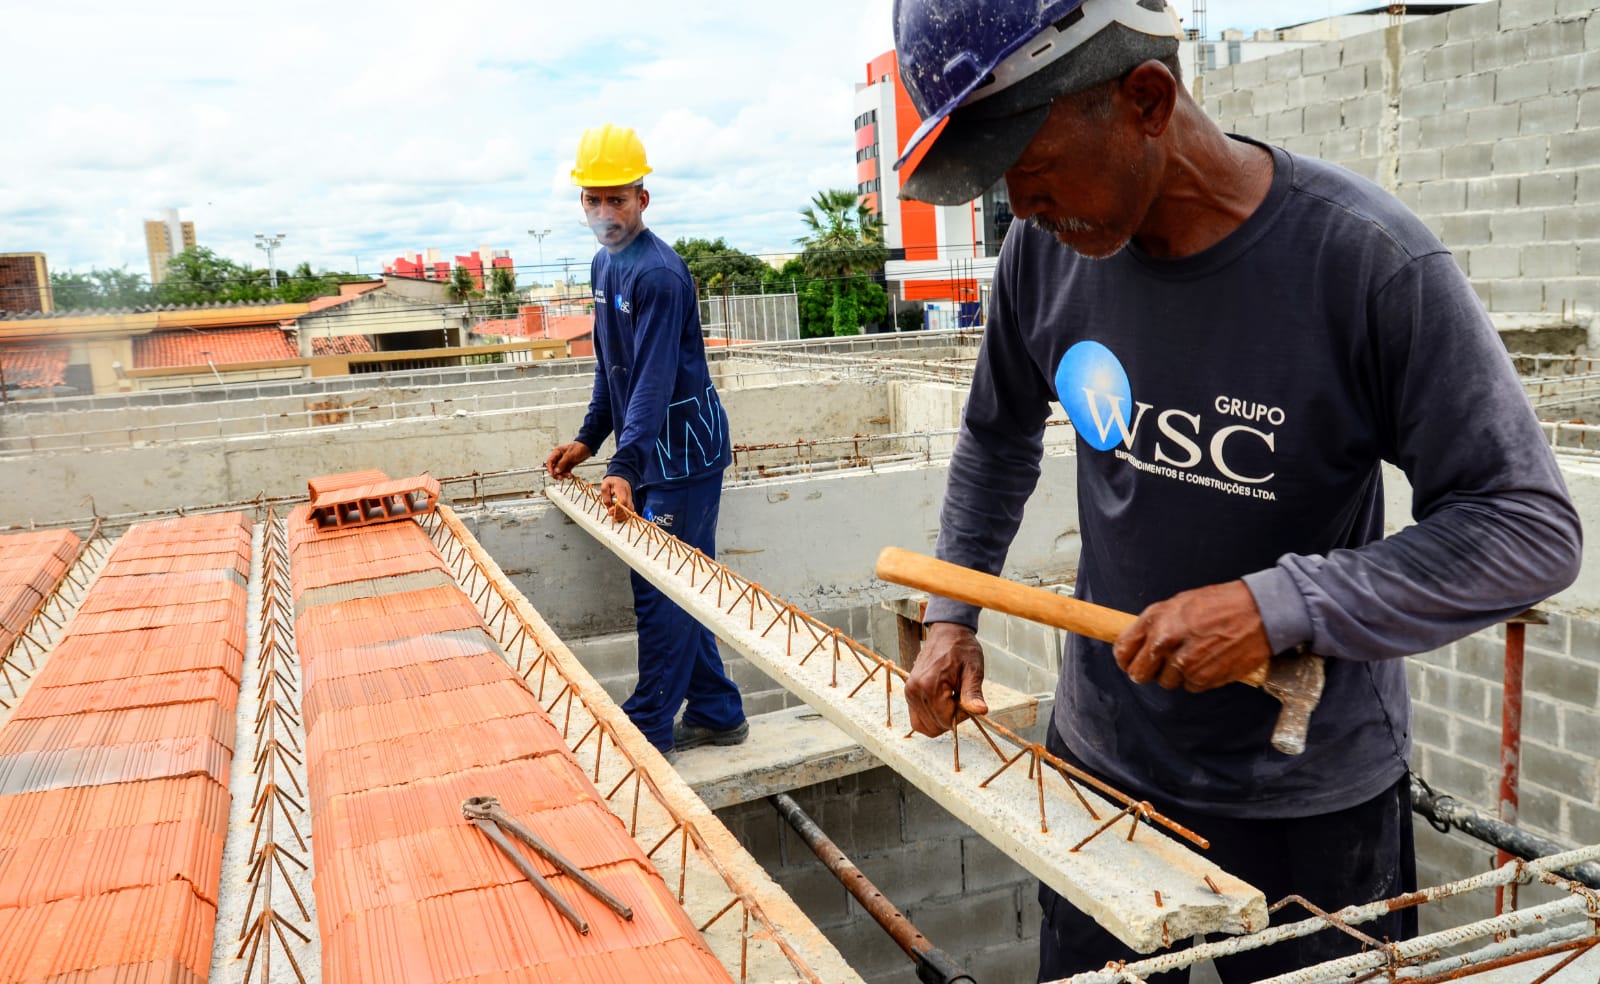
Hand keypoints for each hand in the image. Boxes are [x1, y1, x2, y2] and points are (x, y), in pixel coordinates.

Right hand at [546, 441, 592, 479]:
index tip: (553, 475)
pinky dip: (568, 474)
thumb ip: (562, 463)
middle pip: (554, 468)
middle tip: (561, 478)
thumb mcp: (570, 455)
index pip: (550, 461)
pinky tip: (571, 476)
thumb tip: (556, 471)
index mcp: (557, 452)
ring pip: (560, 471)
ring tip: (569, 476)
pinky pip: (566, 471)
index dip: (550, 469)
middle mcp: (559, 457)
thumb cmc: (579, 447)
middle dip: (557, 474)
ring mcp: (564, 462)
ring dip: (564, 475)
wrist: (588, 447)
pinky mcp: (569, 465)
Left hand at [599, 475, 633, 521]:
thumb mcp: (605, 485)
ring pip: (630, 511)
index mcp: (622, 489)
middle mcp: (628, 495)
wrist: (620, 478)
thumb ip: (605, 495)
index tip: (609, 511)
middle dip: (618, 513)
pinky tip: (618, 518)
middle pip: (627, 507)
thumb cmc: (612, 481)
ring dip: (622, 516)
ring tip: (614, 518)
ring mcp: (630, 499)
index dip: (617, 508)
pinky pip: (630, 512)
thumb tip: (608, 505)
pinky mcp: (630, 503)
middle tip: (610, 514)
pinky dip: (624, 517)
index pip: (623, 500)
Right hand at [904, 622, 989, 736]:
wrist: (947, 632)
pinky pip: (917, 718)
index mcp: (930, 685)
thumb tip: (981, 711)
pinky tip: (943, 702)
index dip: (961, 716)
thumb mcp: (973, 669)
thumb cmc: (963, 649)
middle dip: (951, 719)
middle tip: (960, 698)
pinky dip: (931, 717)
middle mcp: (915, 691)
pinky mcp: (909, 692)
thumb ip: (973, 693)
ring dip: (940, 719)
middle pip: (934, 726)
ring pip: (924, 726)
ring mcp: (909, 692)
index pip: (945, 720)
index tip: (967, 699)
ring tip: (951, 700)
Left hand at [1113, 580, 1271, 692]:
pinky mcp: (1204, 678)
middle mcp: (1166, 641)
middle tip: (1159, 666)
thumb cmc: (1222, 603)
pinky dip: (1197, 679)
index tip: (1129, 662)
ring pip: (1166, 682)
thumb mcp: (1181, 603)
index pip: (1124, 649)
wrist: (1260, 612)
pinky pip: (1190, 687)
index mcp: (1157, 618)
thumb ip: (1157, 623)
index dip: (1125, 659)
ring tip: (1195, 655)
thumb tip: (1140, 642)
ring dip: (1176, 674)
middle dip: (1147, 671)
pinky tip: (1209, 661)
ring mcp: (1185, 662)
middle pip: (1139, 673)